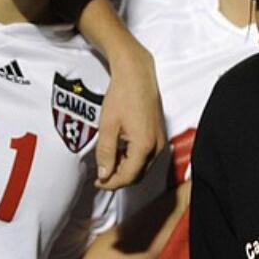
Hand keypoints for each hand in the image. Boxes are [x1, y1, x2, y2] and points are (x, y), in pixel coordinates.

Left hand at [95, 44, 164, 189]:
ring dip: (125, 169)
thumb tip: (104, 175)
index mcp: (144, 146)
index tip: (98, 183)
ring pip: (143, 167)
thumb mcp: (108, 126)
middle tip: (100, 176)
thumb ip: (106, 153)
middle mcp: (157, 146)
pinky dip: (132, 159)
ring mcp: (161, 141)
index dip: (111, 183)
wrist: (137, 76)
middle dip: (118, 178)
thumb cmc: (122, 96)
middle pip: (138, 175)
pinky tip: (119, 152)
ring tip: (107, 162)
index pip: (128, 176)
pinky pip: (147, 156)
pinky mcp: (159, 135)